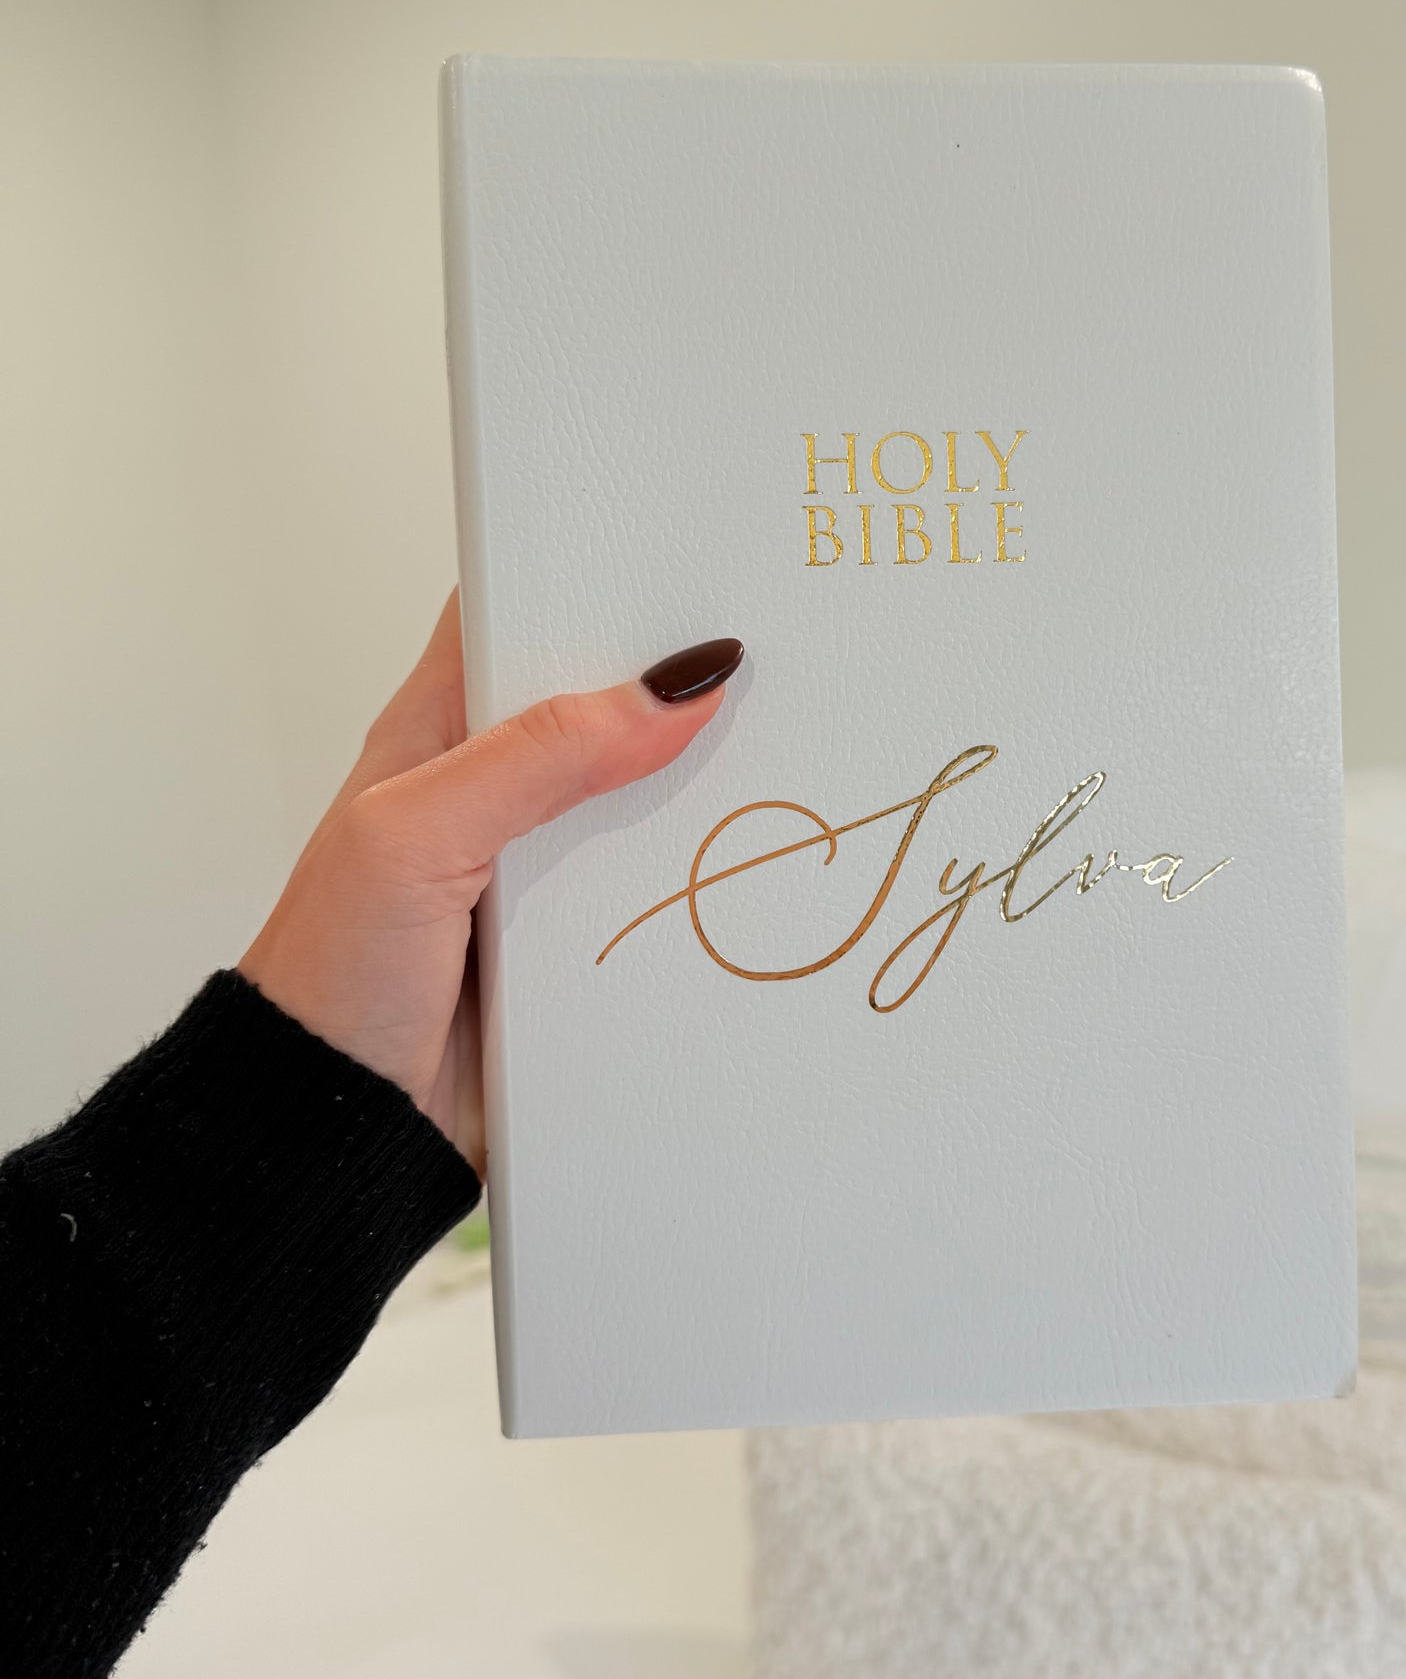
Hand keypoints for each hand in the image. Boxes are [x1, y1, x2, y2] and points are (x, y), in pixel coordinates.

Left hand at [239, 596, 740, 1170]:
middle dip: (681, 682)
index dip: (595, 575)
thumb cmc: (332, 970)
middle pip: (610, 705)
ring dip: (705, 789)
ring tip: (799, 742)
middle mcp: (500, 786)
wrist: (341, 1124)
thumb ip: (537, 756)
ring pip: (649, 800)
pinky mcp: (583, 940)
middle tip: (777, 649)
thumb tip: (669, 691)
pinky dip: (703, 879)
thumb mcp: (418, 833)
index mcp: (442, 728)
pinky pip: (658, 890)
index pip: (524, 614)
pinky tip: (762, 856)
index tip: (688, 554)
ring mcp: (545, 864)